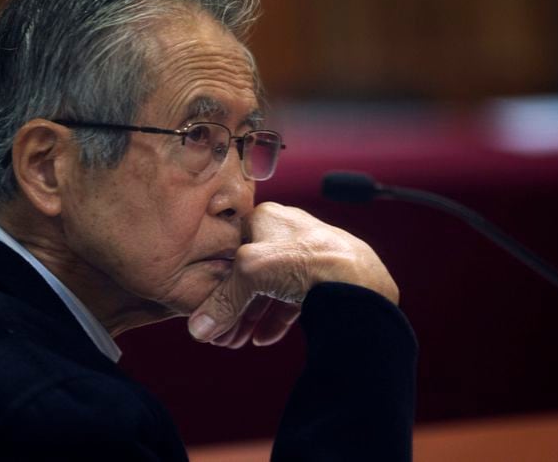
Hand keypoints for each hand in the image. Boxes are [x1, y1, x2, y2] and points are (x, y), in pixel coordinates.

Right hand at [188, 202, 397, 343]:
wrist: (359, 280)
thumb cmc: (305, 260)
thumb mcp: (250, 274)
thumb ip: (222, 302)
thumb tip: (198, 328)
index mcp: (265, 217)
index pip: (230, 249)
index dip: (217, 283)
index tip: (209, 311)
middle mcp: (287, 231)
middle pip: (250, 273)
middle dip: (234, 307)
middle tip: (223, 335)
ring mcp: (308, 254)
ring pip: (271, 287)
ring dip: (253, 316)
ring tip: (241, 341)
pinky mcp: (325, 276)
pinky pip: (293, 298)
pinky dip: (277, 318)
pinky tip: (265, 338)